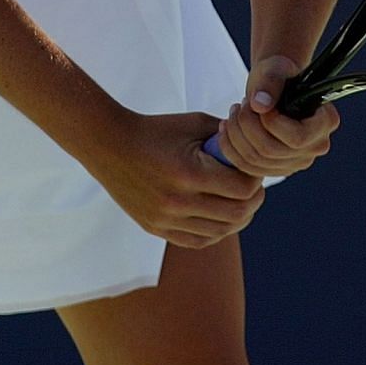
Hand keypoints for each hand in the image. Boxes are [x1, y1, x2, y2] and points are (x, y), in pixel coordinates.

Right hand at [85, 111, 265, 248]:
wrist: (109, 145)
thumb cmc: (155, 130)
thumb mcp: (194, 123)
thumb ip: (227, 137)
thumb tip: (253, 148)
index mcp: (190, 173)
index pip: (242, 188)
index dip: (256, 180)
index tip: (254, 171)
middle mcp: (179, 202)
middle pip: (236, 214)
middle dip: (253, 201)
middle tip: (255, 190)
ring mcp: (166, 219)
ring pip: (219, 232)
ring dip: (237, 219)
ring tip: (240, 204)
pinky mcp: (156, 228)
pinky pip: (197, 241)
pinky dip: (215, 232)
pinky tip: (219, 218)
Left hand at [213, 55, 340, 177]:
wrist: (272, 86)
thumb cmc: (278, 73)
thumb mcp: (275, 68)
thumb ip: (270, 82)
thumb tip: (260, 105)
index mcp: (326, 122)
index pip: (298, 138)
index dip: (272, 123)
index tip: (258, 103)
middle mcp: (316, 147)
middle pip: (272, 151)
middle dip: (247, 126)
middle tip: (241, 104)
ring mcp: (297, 161)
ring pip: (257, 161)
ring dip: (236, 134)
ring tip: (234, 111)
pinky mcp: (277, 168)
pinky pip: (248, 168)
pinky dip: (230, 148)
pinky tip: (226, 127)